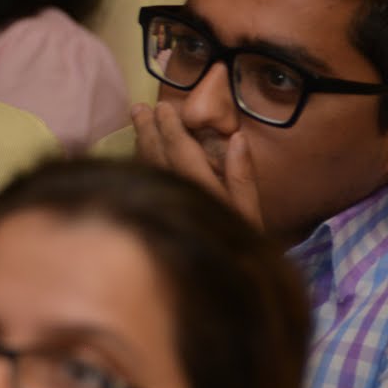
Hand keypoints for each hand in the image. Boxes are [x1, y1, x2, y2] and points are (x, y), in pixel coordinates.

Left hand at [131, 101, 262, 229]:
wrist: (216, 280)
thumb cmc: (241, 242)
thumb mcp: (250, 211)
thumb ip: (242, 175)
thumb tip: (237, 138)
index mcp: (201, 191)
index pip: (180, 151)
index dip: (170, 126)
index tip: (162, 106)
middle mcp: (175, 194)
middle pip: (155, 155)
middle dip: (147, 129)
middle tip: (139, 108)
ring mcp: (160, 202)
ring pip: (144, 166)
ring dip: (139, 141)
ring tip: (137, 121)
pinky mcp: (150, 209)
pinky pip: (141, 179)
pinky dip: (138, 161)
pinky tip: (137, 151)